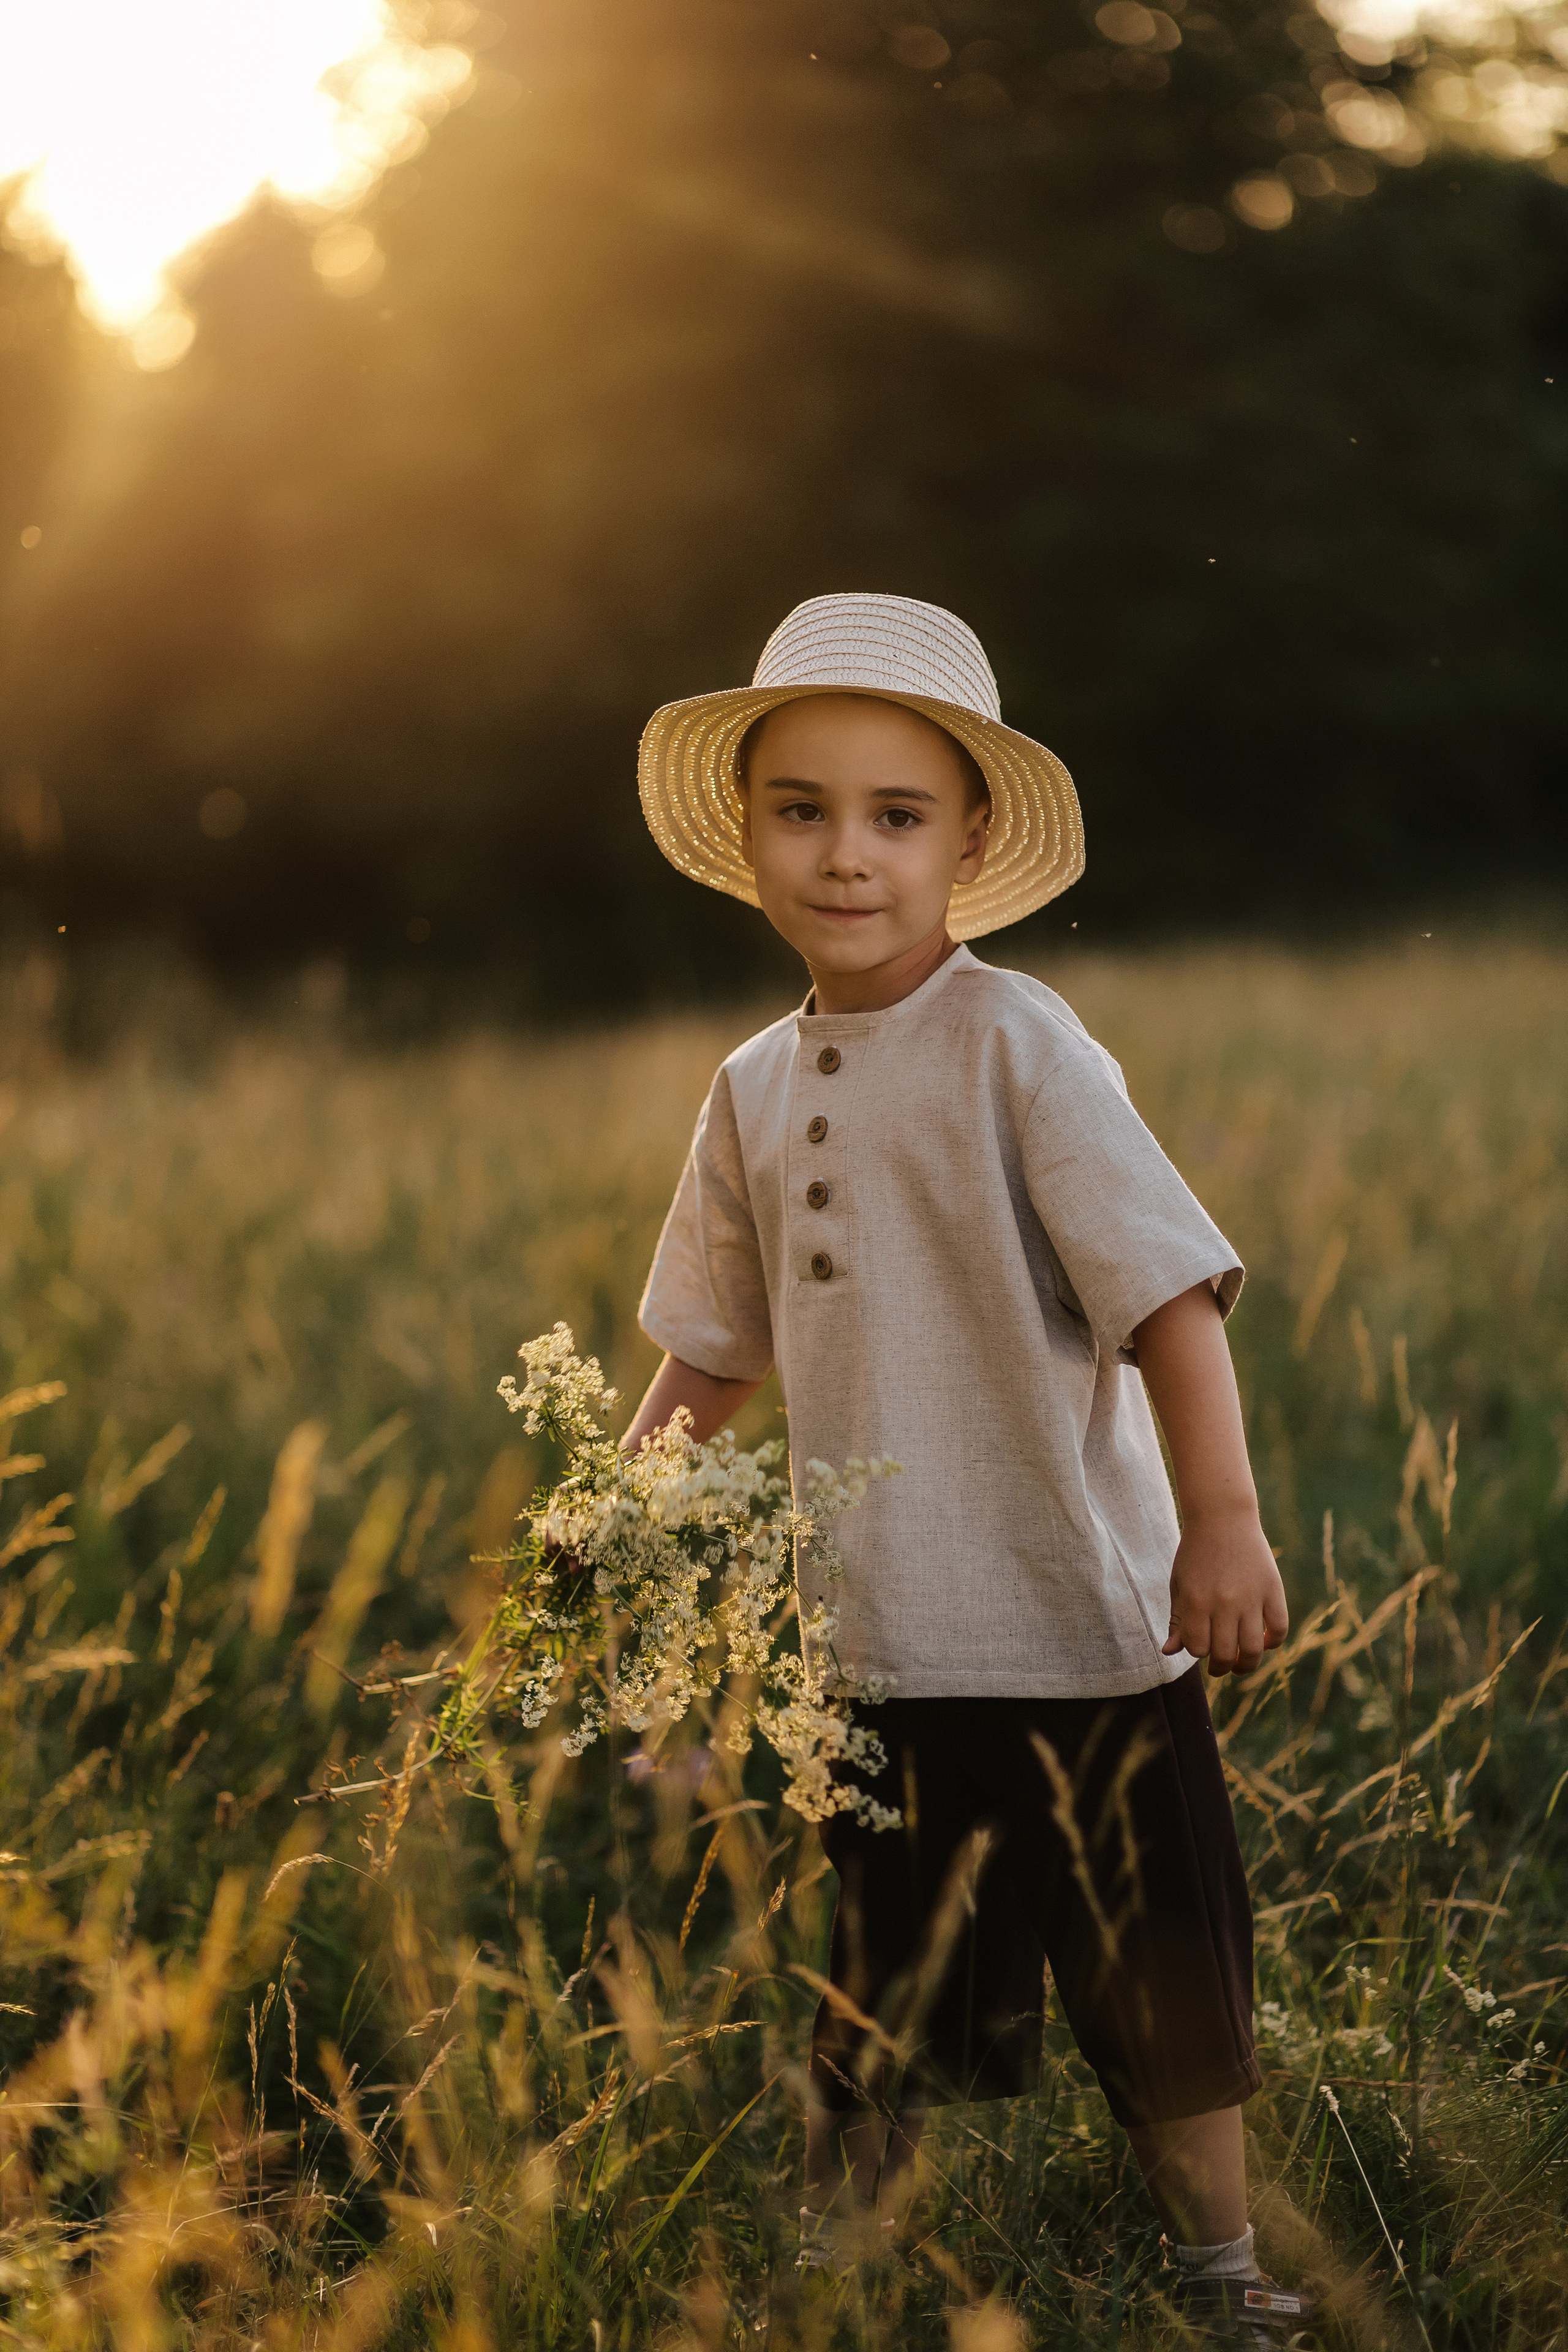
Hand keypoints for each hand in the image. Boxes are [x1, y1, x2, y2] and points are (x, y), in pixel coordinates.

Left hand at [1161, 1509, 1288, 1676]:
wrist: (1222, 1517)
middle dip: (1221, 1667)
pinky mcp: (1273, 1590)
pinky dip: (1273, 1642)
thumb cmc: (1196, 1553)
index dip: (1198, 1652)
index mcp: (1196, 1601)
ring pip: (1253, 1649)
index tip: (1201, 1647)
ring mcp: (1251, 1597)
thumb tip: (1169, 1652)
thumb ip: (1177, 1619)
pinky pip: (1279, 1629)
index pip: (1198, 1648)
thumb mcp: (1179, 1584)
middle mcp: (1224, 1603)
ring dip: (1247, 1664)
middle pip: (1226, 1654)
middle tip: (1220, 1667)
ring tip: (1241, 1664)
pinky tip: (1264, 1642)